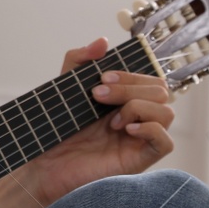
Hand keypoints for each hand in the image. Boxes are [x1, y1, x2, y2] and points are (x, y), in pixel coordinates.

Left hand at [27, 36, 174, 204]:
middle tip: (97, 96)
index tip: (102, 77)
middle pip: (161, 91)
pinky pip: (166, 142)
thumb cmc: (55, 131)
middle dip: (130, 88)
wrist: (41, 166)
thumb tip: (103, 42)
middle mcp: (136, 118)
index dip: (131, 74)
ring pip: (167, 112)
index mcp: (124, 100)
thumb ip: (78, 61)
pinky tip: (125, 130)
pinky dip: (150, 129)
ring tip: (110, 120)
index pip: (149, 78)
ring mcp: (140, 139)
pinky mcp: (139, 160)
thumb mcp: (64, 88)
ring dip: (138, 107)